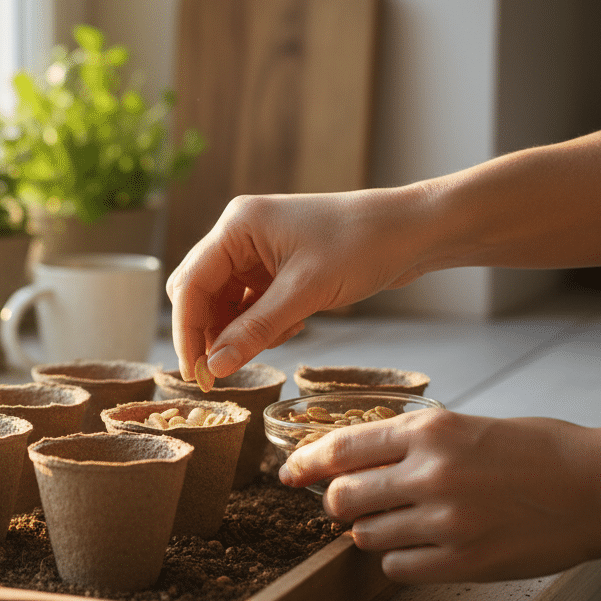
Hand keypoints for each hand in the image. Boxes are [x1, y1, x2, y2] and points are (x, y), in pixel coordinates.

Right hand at [166, 186, 431, 380]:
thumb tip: (214, 367)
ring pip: (225, 303)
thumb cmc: (362, 246)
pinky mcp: (276, 266)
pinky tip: (293, 326)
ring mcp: (257, 251)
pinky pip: (250, 304)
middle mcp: (240, 235)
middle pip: (201, 293)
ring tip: (278, 337)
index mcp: (237, 226)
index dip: (187, 331)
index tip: (194, 374)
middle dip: (210, 333)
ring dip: (241, 331)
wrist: (413, 231)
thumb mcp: (306, 292)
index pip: (191, 284)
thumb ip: (255, 330)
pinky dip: (262, 324)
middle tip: (220, 372)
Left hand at [278, 409, 600, 583]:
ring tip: (398, 522)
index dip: (305, 463)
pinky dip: (398, 558)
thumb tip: (352, 459)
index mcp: (430, 431)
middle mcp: (431, 473)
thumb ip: (410, 442)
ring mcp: (446, 521)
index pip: (340, 447)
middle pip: (342, 498)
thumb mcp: (466, 426)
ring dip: (369, 531)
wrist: (599, 487)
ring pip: (365, 535)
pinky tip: (420, 546)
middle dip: (337, 503)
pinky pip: (397, 566)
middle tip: (350, 503)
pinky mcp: (463, 560)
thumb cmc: (536, 451)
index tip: (289, 472)